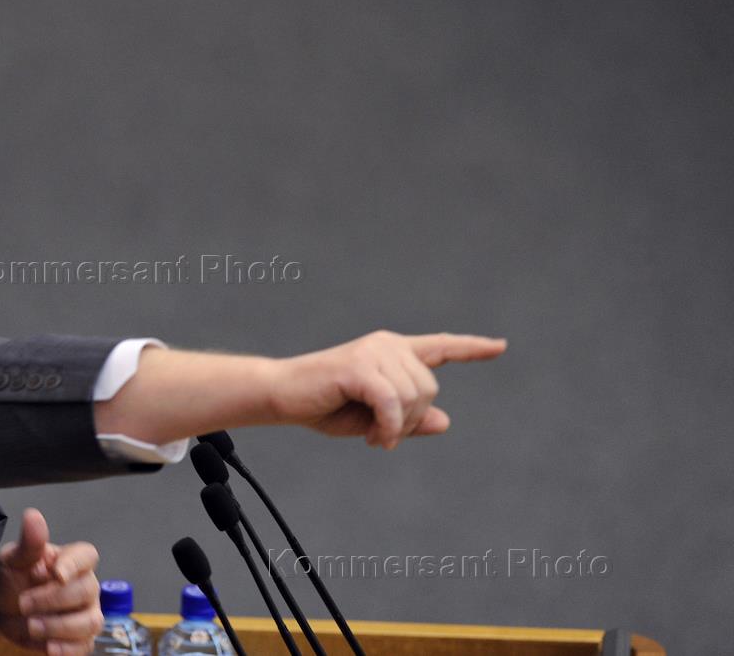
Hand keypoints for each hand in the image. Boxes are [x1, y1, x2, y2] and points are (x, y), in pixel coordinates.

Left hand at [0, 508, 102, 654]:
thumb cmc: (11, 577)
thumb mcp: (13, 558)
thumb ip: (28, 543)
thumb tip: (33, 517)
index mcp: (71, 560)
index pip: (87, 557)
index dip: (74, 565)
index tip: (56, 574)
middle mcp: (85, 585)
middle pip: (87, 590)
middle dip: (54, 600)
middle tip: (24, 603)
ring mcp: (85, 613)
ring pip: (90, 621)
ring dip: (60, 626)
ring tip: (32, 626)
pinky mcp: (80, 639)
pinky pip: (84, 646)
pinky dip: (67, 649)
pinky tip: (48, 647)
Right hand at [271, 330, 506, 448]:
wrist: (282, 396)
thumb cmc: (325, 406)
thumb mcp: (373, 419)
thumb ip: (409, 419)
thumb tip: (444, 421)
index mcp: (392, 352)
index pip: (440, 347)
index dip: (471, 349)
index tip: (501, 346)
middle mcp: (387, 345)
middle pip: (430, 387)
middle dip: (414, 419)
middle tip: (385, 436)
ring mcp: (372, 352)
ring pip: (414, 396)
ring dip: (399, 427)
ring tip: (375, 437)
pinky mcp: (358, 366)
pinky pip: (392, 401)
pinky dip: (389, 426)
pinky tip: (375, 438)